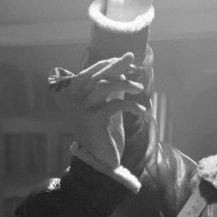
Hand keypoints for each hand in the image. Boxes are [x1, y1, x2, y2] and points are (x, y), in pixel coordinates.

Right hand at [50, 52, 145, 168]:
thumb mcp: (105, 108)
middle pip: (97, 76)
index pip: (89, 73)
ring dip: (125, 84)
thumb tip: (122, 71)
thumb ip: (109, 92)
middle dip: (116, 65)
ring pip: (104, 87)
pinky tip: (142, 109)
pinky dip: (131, 105)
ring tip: (139, 88)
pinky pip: (115, 105)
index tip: (123, 59)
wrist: (98, 159)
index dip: (106, 64)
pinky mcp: (93, 120)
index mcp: (73, 97)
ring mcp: (81, 110)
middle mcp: (73, 102)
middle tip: (131, 57)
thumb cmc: (102, 133)